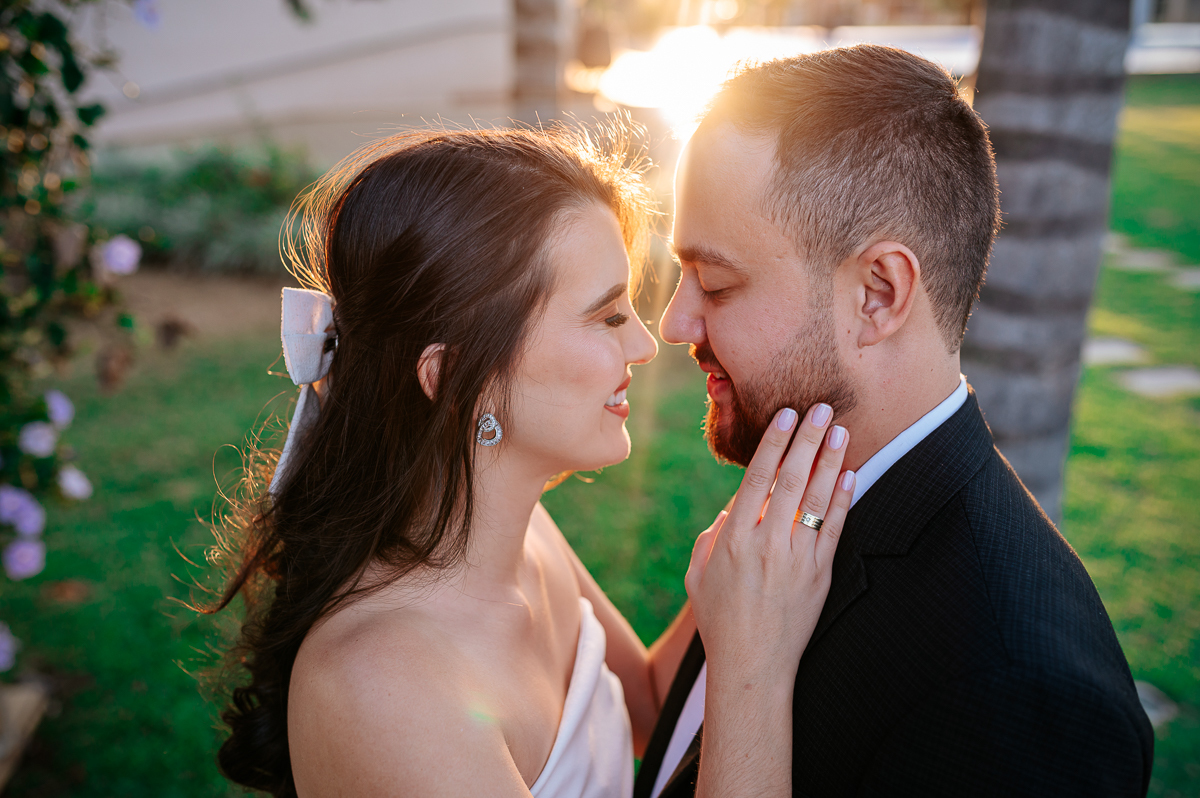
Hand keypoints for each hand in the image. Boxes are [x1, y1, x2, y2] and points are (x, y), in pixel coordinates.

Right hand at [686, 403, 854, 691]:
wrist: (752, 665)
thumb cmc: (719, 619)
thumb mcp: (699, 573)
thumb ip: (712, 536)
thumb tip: (733, 508)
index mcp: (734, 539)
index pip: (757, 479)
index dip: (773, 444)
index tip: (785, 415)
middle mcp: (767, 544)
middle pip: (792, 480)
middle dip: (806, 440)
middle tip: (820, 408)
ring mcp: (797, 559)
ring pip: (817, 499)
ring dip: (829, 461)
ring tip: (839, 431)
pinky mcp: (820, 575)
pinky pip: (835, 529)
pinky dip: (843, 500)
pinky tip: (849, 475)